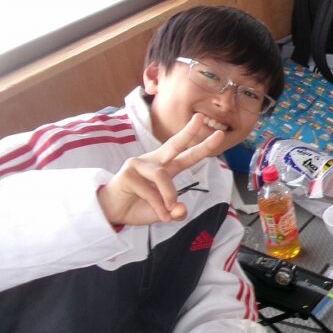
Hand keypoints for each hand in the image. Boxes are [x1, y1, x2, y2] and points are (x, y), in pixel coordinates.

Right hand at [97, 113, 224, 226]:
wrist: (112, 213)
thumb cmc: (139, 207)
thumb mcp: (164, 213)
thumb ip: (176, 212)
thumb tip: (181, 209)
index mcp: (166, 167)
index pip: (187, 155)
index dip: (203, 146)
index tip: (219, 134)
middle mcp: (155, 162)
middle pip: (174, 144)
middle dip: (189, 131)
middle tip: (201, 117)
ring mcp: (139, 165)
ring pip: (163, 176)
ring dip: (170, 195)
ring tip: (170, 210)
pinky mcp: (128, 173)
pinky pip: (150, 191)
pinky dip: (159, 207)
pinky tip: (161, 215)